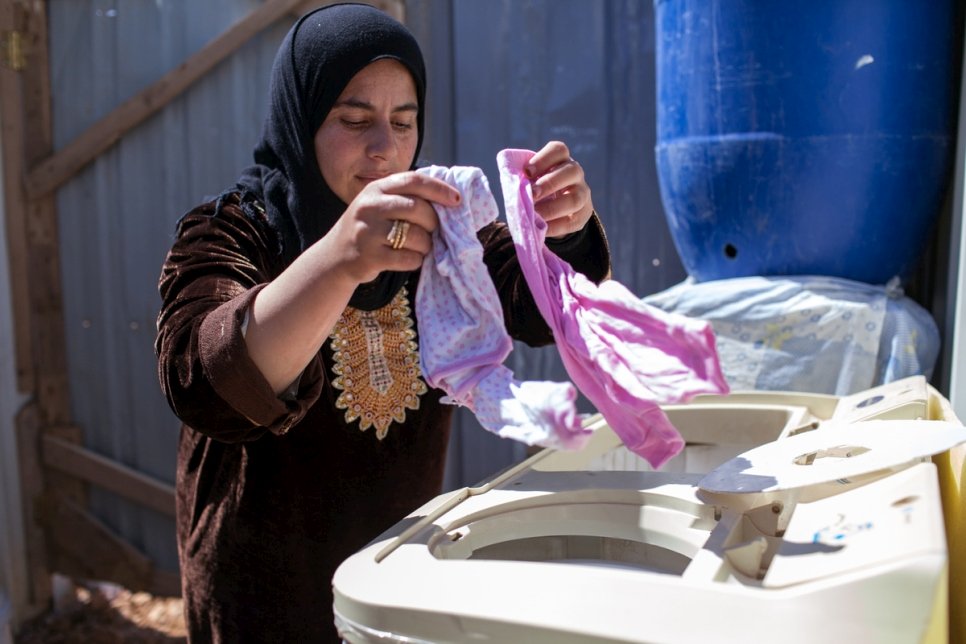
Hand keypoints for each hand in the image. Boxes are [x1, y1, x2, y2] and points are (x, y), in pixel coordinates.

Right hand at [324, 171, 460, 283]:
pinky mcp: (370, 256)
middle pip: (418, 208)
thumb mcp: (379, 205)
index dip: (439, 189)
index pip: (413, 180)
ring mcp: (368, 231)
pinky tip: (409, 259)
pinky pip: (408, 258)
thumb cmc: (368, 229)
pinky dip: (416, 260)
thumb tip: (448, 197)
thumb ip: (405, 198)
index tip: (456, 200)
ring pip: (416, 235)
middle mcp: (370, 206)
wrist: (334, 257)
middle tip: (434, 231)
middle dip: (433, 222)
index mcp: (376, 189)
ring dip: (426, 245)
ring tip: (421, 247)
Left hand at [525, 141, 594, 238]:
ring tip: (535, 215)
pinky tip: (542, 229)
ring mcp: (583, 194)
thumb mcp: (533, 180)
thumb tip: (511, 185)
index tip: (527, 172)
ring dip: (552, 208)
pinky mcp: (583, 215)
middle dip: (549, 183)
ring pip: (575, 199)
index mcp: (561, 160)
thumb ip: (525, 180)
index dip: (543, 158)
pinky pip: (572, 221)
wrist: (557, 210)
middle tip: (531, 195)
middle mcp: (575, 174)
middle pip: (571, 172)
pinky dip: (555, 226)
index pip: (559, 150)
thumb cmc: (539, 189)